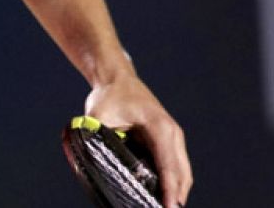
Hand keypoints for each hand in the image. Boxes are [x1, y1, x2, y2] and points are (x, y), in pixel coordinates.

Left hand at [83, 73, 191, 207]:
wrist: (117, 79)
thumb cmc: (110, 95)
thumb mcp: (98, 115)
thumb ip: (94, 136)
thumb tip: (91, 159)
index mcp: (159, 127)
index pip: (168, 164)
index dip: (169, 189)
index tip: (168, 207)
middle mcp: (172, 132)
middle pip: (181, 173)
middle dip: (176, 196)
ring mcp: (173, 137)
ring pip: (182, 172)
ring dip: (176, 192)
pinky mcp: (168, 141)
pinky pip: (175, 167)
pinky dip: (173, 183)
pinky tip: (164, 197)